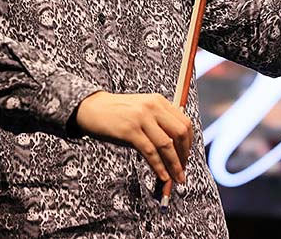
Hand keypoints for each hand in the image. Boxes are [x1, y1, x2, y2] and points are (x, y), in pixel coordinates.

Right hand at [75, 91, 192, 183]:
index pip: (184, 122)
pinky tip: (162, 176)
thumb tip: (174, 150)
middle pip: (180, 133)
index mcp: (158, 101)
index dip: (189, 143)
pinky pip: (150, 152)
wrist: (91, 107)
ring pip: (167, 145)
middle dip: (184, 155)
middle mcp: (152, 107)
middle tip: (182, 170)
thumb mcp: (142, 110)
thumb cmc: (117, 113)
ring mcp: (141, 118)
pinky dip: (159, 167)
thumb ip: (158, 123)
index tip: (186, 157)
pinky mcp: (130, 130)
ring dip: (174, 165)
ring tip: (176, 178)